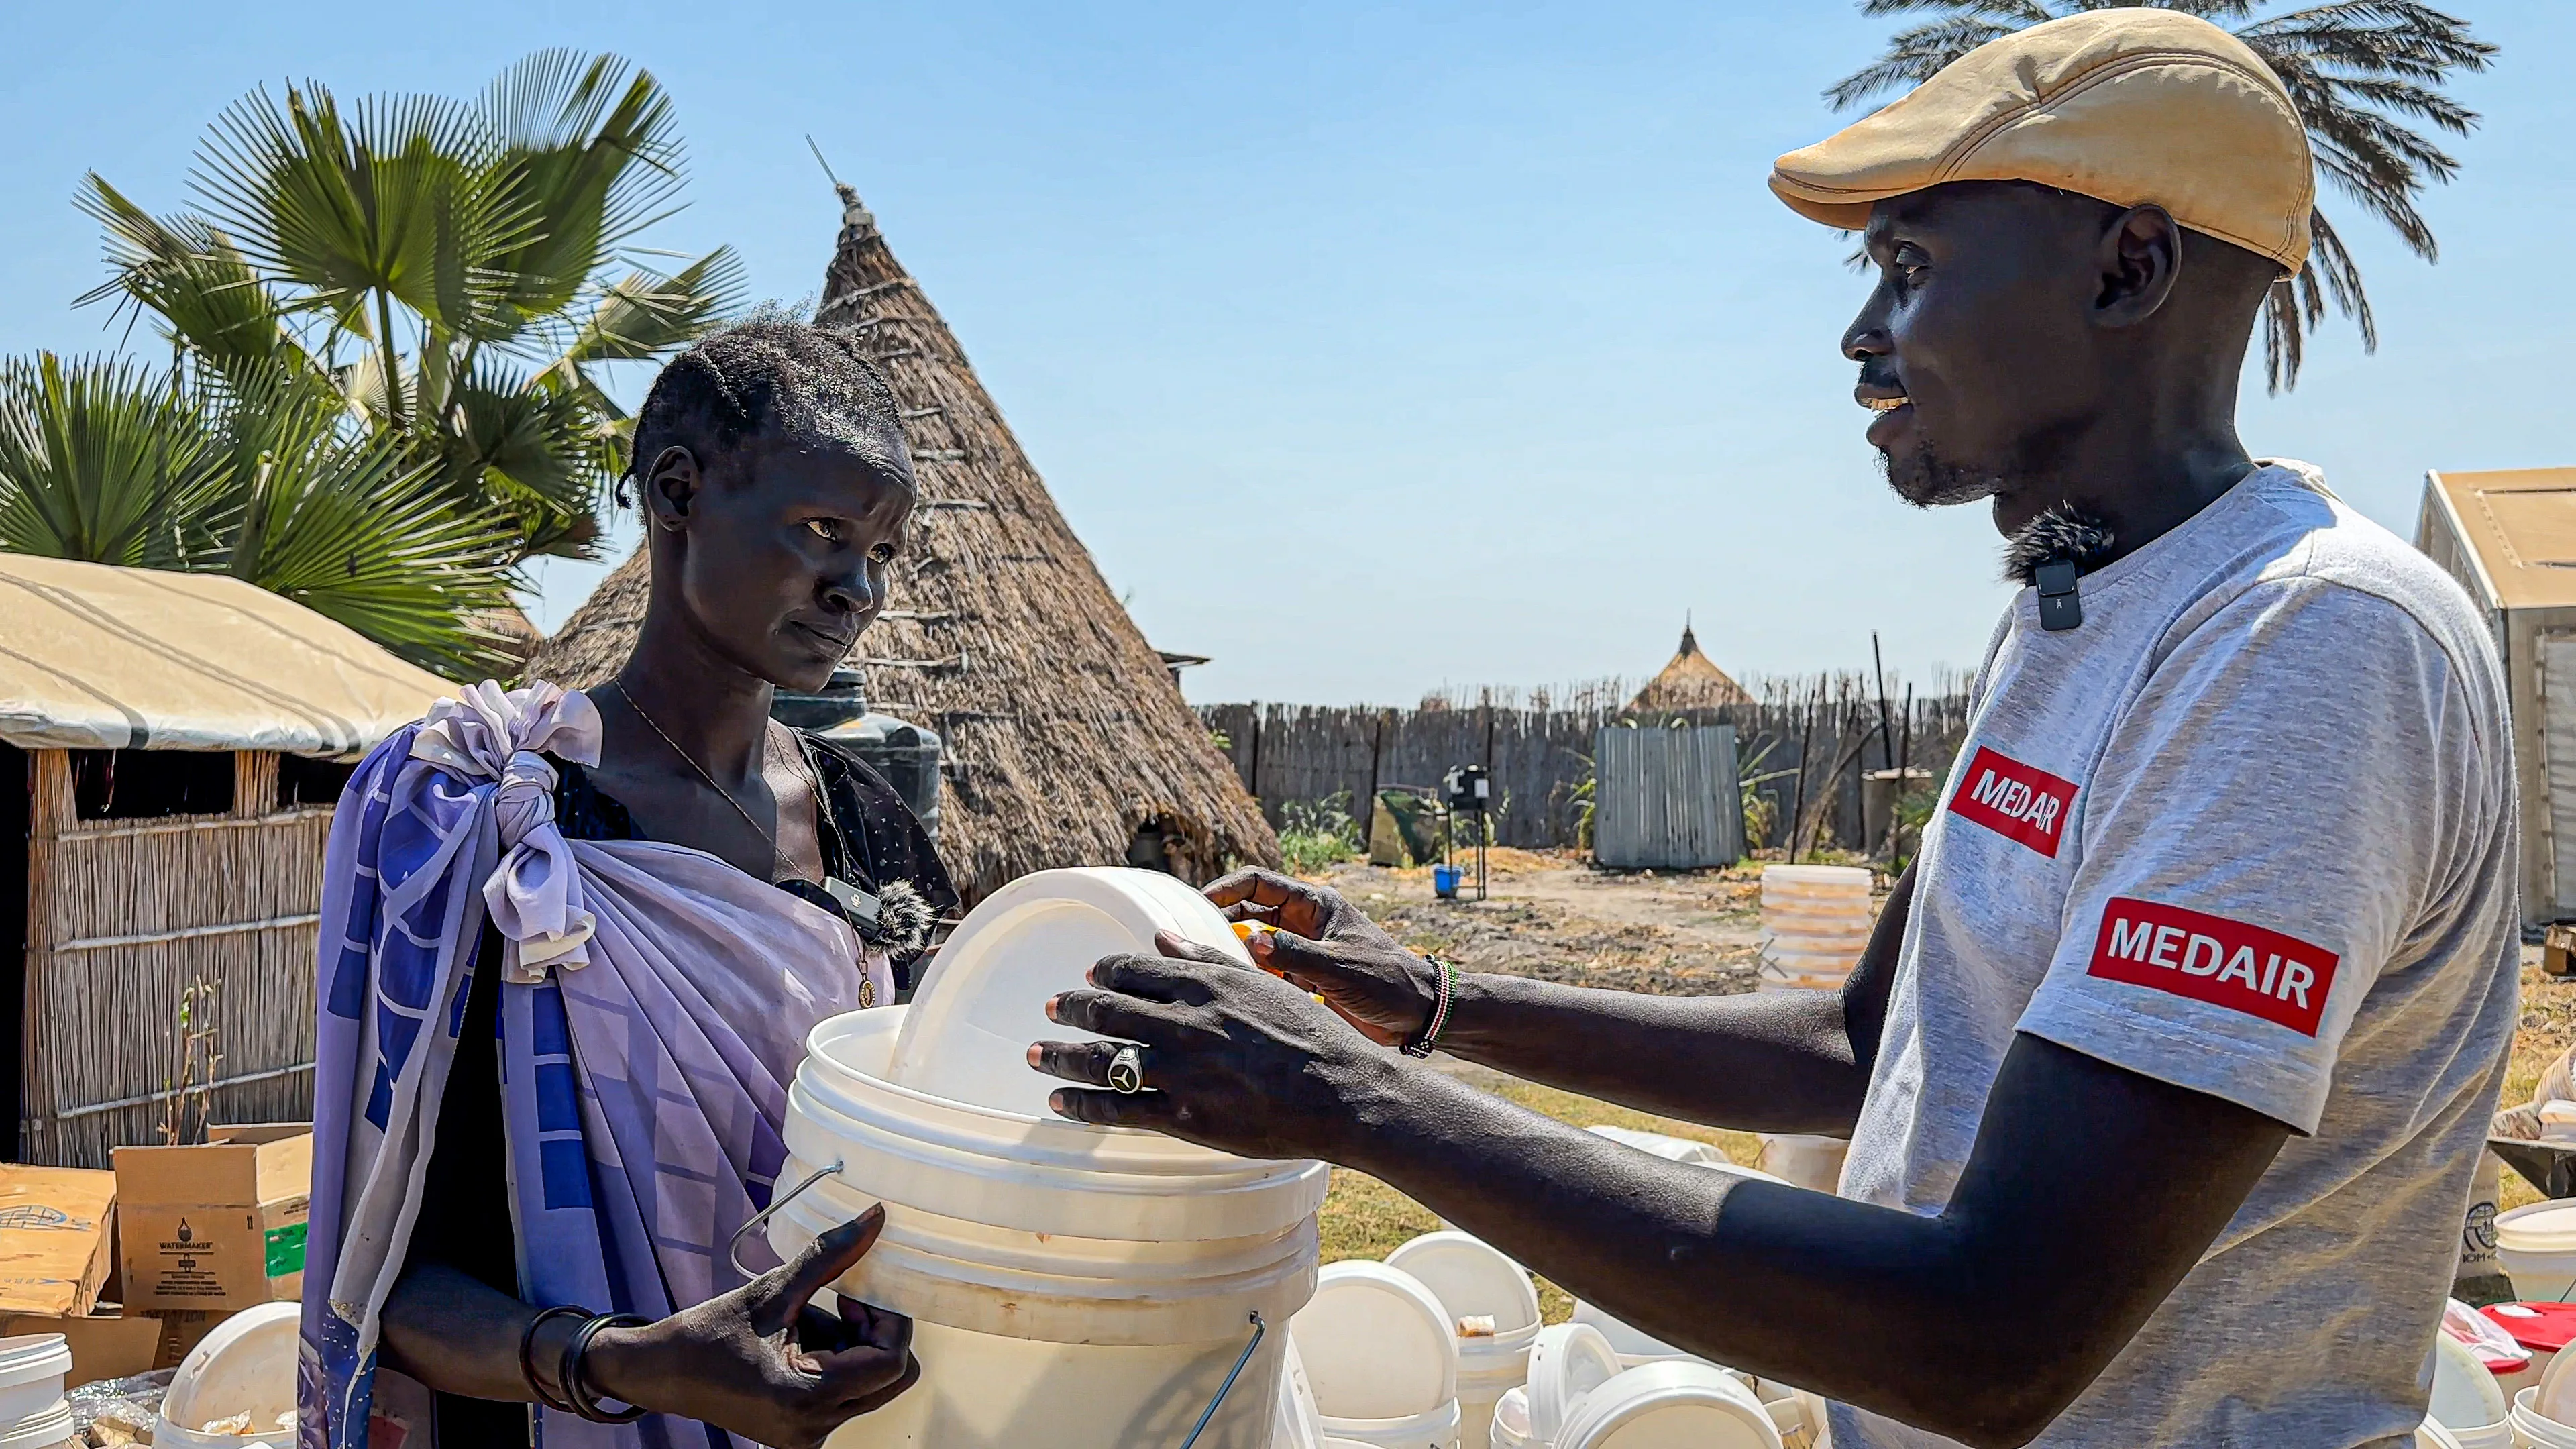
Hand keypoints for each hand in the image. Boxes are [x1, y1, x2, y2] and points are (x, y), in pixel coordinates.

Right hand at [585, 1203, 917, 1448]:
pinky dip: (836, 1362)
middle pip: (890, 1379)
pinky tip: (799, 1341)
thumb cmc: (711, 1332)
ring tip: (805, 1322)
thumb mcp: (773, 1290)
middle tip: (844, 1303)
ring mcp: (808, 1435)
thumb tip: (875, 1217)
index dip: (890, 1321)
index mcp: (806, 1396)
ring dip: (852, 1346)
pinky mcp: (802, 1430)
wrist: (662, 1372)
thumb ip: (831, 1255)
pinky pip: (844, 1394)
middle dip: (875, 1334)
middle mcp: (812, 1428)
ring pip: (869, 1385)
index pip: (891, 1364)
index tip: (862, 1292)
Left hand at [1027, 930, 1410, 1161]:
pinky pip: (1119, 1109)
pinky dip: (1082, 1104)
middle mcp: (1186, 1024)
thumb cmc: (1312, 1036)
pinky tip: (1060, 1102)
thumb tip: (1164, 941)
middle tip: (1050, 1010)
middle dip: (1071, 1010)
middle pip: (1108, 1012)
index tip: (1087, 977)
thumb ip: (1209, 960)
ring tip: (1036, 1055)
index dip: (1103, 974)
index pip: (1134, 972)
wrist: (1342, 1091)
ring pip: (1104, 1059)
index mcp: (1205, 985)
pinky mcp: (1184, 1116)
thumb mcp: (1262, 985)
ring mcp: (1182, 1071)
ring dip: (1062, 1056)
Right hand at [1207, 868, 1438, 1046]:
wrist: (1417, 1013)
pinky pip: (1268, 971)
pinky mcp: (1306, 977)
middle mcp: (1305, 923)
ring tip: (1202, 963)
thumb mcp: (1338, 967)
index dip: (1226, 889)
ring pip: (1256, 943)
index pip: (1259, 882)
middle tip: (1191, 937)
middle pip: (1250, 911)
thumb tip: (1250, 942)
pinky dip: (1250, 976)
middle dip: (1222, 920)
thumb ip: (1293, 955)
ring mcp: (1304, 950)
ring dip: (1233, 951)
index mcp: (1315, 905)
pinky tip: (1231, 988)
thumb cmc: (1387, 981)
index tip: (1198, 905)